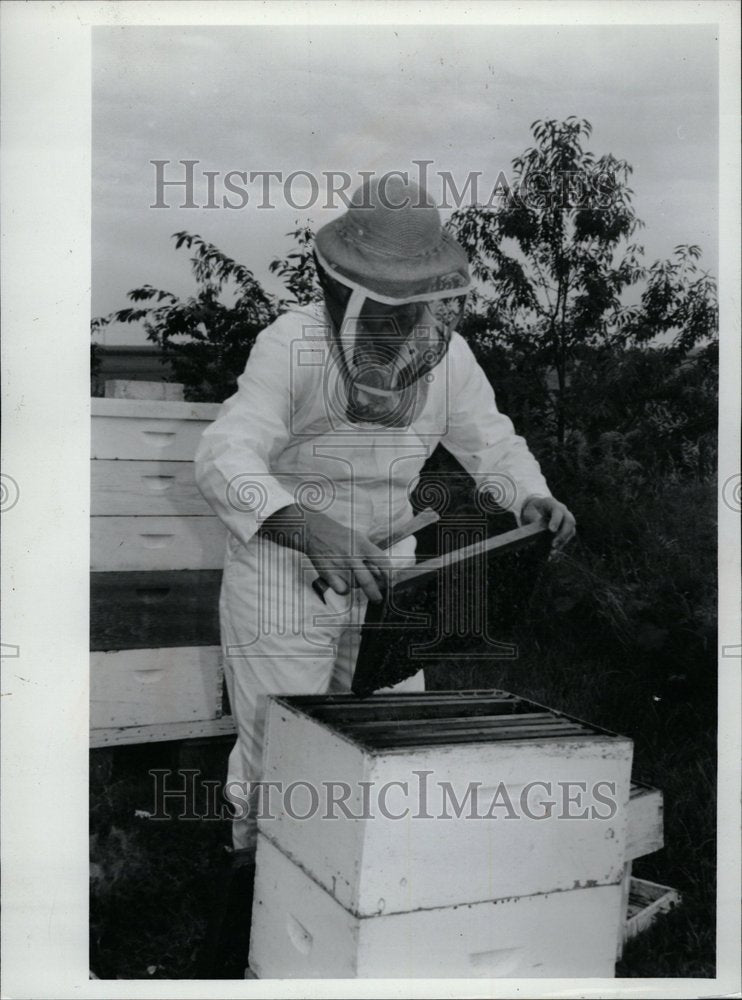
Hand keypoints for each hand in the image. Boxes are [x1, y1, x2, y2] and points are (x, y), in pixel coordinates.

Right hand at [260, 506, 389, 602]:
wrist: (314, 532)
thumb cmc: (339, 535)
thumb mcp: (358, 538)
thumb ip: (370, 554)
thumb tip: (381, 573)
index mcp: (362, 545)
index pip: (382, 563)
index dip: (389, 576)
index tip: (390, 583)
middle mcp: (352, 556)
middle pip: (369, 582)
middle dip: (376, 594)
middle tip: (379, 599)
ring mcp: (339, 566)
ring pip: (356, 586)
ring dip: (358, 586)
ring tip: (351, 575)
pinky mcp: (328, 574)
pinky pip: (342, 590)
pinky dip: (344, 589)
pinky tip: (342, 580)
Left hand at [521, 495, 576, 551]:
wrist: (536, 509)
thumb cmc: (532, 510)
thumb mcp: (529, 512)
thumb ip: (533, 521)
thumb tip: (533, 535)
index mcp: (552, 504)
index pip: (558, 511)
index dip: (556, 521)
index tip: (552, 530)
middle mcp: (563, 511)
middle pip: (570, 521)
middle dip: (563, 534)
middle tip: (553, 544)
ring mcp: (566, 520)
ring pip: (571, 531)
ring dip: (562, 543)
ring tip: (552, 553)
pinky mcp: (566, 529)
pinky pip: (567, 538)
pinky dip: (560, 547)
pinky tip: (552, 555)